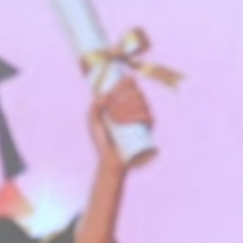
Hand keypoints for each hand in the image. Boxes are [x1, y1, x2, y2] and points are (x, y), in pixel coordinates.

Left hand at [87, 46, 153, 173]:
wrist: (111, 160)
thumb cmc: (103, 140)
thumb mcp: (93, 122)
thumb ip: (94, 107)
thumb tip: (105, 96)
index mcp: (126, 101)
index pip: (131, 85)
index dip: (124, 83)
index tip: (111, 91)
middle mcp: (137, 107)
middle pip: (136, 92)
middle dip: (122, 98)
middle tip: (110, 111)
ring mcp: (143, 117)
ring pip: (141, 103)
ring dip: (127, 108)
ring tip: (115, 119)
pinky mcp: (148, 129)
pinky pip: (148, 116)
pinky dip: (137, 115)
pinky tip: (126, 120)